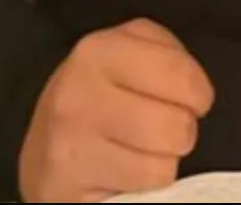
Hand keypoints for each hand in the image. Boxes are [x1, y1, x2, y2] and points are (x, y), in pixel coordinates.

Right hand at [19, 18, 215, 203]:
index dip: (198, 93)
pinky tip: (122, 172)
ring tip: (139, 149)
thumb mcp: (133, 53)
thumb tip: (197, 91)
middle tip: (161, 127)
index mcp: (100, 50)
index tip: (188, 98)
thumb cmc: (103, 93)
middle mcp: (79, 93)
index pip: (182, 76)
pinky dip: (142, 188)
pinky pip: (141, 194)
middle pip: (177, 126)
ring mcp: (69, 145)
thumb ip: (169, 56)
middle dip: (181, 130)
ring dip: (161, 161)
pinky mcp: (66, 189)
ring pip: (163, 166)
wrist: (42, 148)